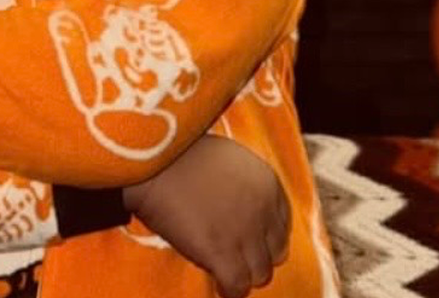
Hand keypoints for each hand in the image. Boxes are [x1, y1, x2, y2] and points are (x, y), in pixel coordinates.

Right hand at [123, 135, 289, 297]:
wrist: (156, 162)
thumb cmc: (182, 154)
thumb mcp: (229, 159)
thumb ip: (246, 185)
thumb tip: (244, 207)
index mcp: (268, 185)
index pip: (282, 227)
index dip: (265, 237)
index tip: (251, 241)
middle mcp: (263, 212)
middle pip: (275, 254)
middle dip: (256, 257)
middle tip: (235, 256)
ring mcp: (244, 235)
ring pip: (260, 275)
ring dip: (243, 275)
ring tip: (225, 272)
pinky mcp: (222, 254)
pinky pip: (237, 286)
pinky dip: (229, 290)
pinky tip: (218, 283)